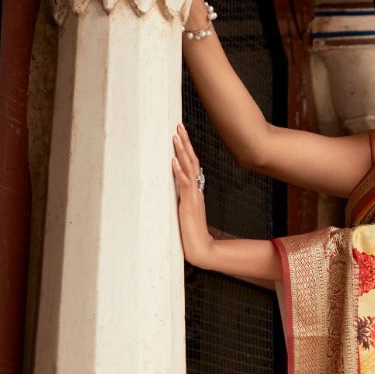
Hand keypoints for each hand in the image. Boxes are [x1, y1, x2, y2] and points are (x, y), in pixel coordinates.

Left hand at [172, 123, 213, 268]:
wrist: (201, 247)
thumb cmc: (192, 232)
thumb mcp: (186, 211)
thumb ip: (184, 199)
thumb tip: (178, 190)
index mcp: (194, 190)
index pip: (191, 165)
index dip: (186, 149)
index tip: (180, 135)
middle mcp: (195, 190)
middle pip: (191, 161)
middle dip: (185, 143)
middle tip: (179, 126)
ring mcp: (193, 196)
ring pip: (189, 168)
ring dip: (182, 152)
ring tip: (176, 136)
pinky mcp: (190, 203)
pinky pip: (185, 184)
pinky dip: (179, 172)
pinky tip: (173, 161)